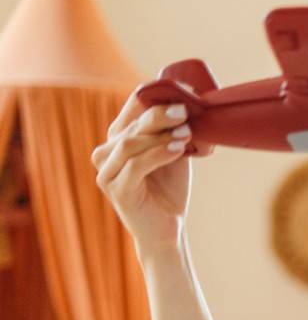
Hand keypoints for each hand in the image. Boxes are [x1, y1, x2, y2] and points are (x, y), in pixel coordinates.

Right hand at [92, 91, 194, 254]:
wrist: (168, 228)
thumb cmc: (169, 190)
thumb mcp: (173, 154)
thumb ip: (174, 131)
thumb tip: (189, 104)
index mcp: (118, 139)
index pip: (131, 109)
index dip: (153, 97)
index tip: (182, 91)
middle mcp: (106, 152)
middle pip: (131, 126)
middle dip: (159, 116)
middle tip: (185, 110)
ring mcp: (107, 172)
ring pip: (130, 144)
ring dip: (159, 135)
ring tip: (186, 132)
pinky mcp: (116, 190)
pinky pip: (135, 166)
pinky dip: (158, 155)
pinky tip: (177, 149)